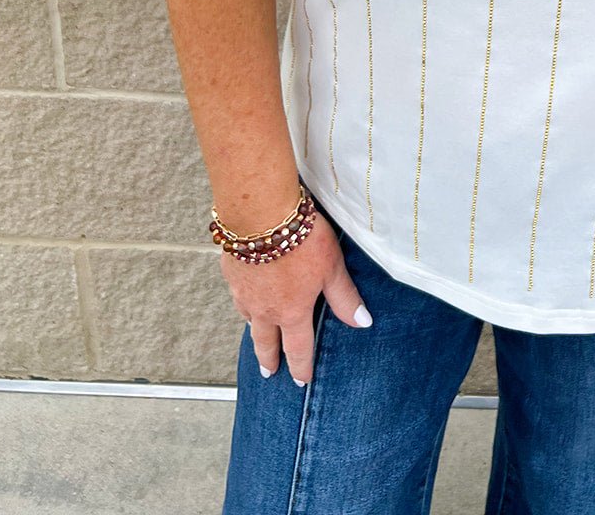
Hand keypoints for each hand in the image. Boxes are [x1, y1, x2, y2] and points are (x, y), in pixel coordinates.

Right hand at [220, 211, 371, 385]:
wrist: (261, 214)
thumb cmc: (302, 239)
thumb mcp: (332, 268)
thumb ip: (344, 297)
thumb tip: (362, 323)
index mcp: (291, 311)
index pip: (298, 348)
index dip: (301, 367)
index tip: (300, 381)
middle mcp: (264, 308)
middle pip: (265, 342)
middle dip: (268, 359)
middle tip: (268, 373)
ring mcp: (244, 292)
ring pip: (248, 319)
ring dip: (254, 331)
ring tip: (258, 335)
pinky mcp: (232, 271)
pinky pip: (237, 296)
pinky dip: (243, 303)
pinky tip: (245, 297)